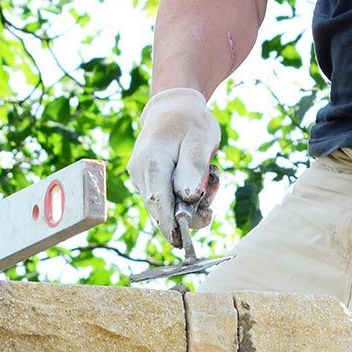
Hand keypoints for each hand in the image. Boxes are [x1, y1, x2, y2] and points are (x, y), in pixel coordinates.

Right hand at [128, 87, 221, 247]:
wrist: (173, 108)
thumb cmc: (190, 122)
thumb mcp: (200, 139)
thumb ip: (194, 168)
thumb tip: (189, 197)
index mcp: (151, 162)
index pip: (158, 200)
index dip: (170, 224)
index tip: (180, 243)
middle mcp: (140, 174)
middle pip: (161, 208)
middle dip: (187, 216)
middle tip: (210, 212)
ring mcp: (141, 179)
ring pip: (165, 205)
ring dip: (190, 204)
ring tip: (211, 178)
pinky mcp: (148, 183)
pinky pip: (166, 199)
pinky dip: (185, 198)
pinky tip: (201, 181)